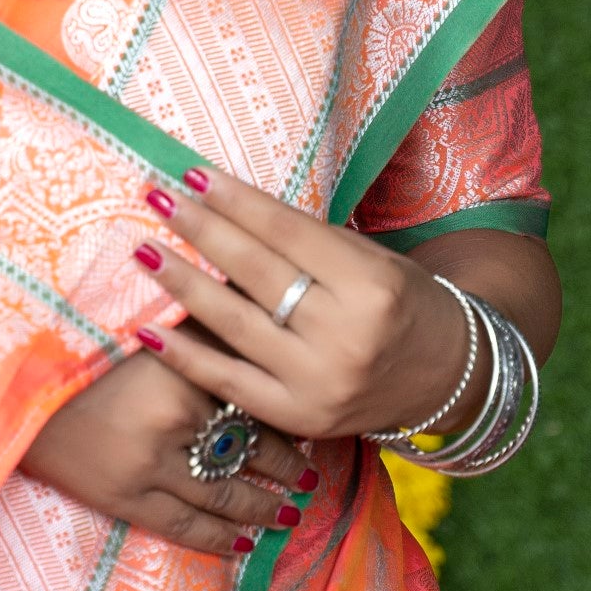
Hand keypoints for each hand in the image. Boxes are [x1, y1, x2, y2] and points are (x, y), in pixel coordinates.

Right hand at [19, 348, 315, 560]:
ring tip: (289, 513)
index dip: (285, 420)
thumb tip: (253, 310)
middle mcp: (174, 421)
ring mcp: (149, 466)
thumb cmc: (77, 346)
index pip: (254, 401)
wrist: (10, 385)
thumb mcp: (143, 323)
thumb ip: (196, 323)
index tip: (307, 427)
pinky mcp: (122, 497)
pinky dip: (218, 539)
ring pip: (225, 496)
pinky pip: (183, 526)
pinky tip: (244, 544)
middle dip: (285, 468)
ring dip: (263, 508)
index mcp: (183, 371)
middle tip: (311, 478)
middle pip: (249, 450)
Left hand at [130, 170, 476, 442]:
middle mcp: (346, 334)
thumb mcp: (371, 262)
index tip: (190, 173)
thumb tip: (227, 208)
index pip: (288, 233)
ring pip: (236, 324)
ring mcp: (319, 381)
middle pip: (257, 273)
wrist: (447, 377)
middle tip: (156, 197)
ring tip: (143, 250)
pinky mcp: (298, 417)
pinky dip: (185, 355)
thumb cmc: (400, 304)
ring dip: (182, 284)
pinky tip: (146, 327)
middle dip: (202, 230)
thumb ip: (308, 245)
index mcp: (371, 284)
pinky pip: (229, 381)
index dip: (235, 201)